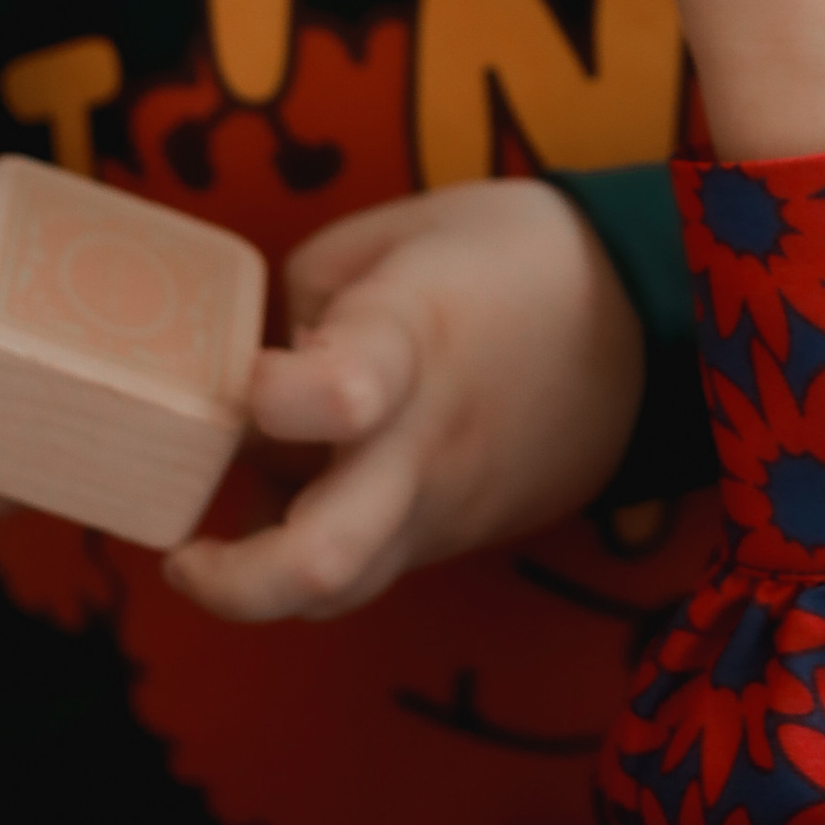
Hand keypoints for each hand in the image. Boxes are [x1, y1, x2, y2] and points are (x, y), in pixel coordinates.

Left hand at [164, 179, 643, 621]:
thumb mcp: (396, 235)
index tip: (252, 380)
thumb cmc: (502, 258)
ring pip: (341, 589)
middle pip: (327, 555)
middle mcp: (421, 442)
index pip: (343, 391)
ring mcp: (439, 504)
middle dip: (238, 582)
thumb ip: (302, 302)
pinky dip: (308, 557)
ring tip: (208, 551)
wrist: (641, 325)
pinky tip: (282, 510)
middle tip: (184, 554)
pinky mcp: (452, 535)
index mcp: (412, 338)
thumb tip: (252, 381)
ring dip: (258, 587)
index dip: (278, 397)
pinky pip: (367, 568)